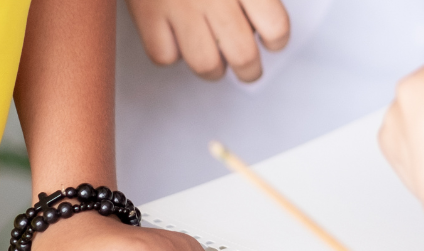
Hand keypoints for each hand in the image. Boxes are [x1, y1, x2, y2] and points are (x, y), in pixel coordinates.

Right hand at [126, 0, 289, 81]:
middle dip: (249, 70)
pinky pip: (164, 55)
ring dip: (213, 69)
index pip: (275, 27)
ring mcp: (179, 7)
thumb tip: (269, 9)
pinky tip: (176, 40)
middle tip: (248, 68)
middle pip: (242, 55)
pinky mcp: (146, 13)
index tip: (272, 40)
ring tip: (215, 63)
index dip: (277, 40)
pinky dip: (171, 54)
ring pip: (205, 64)